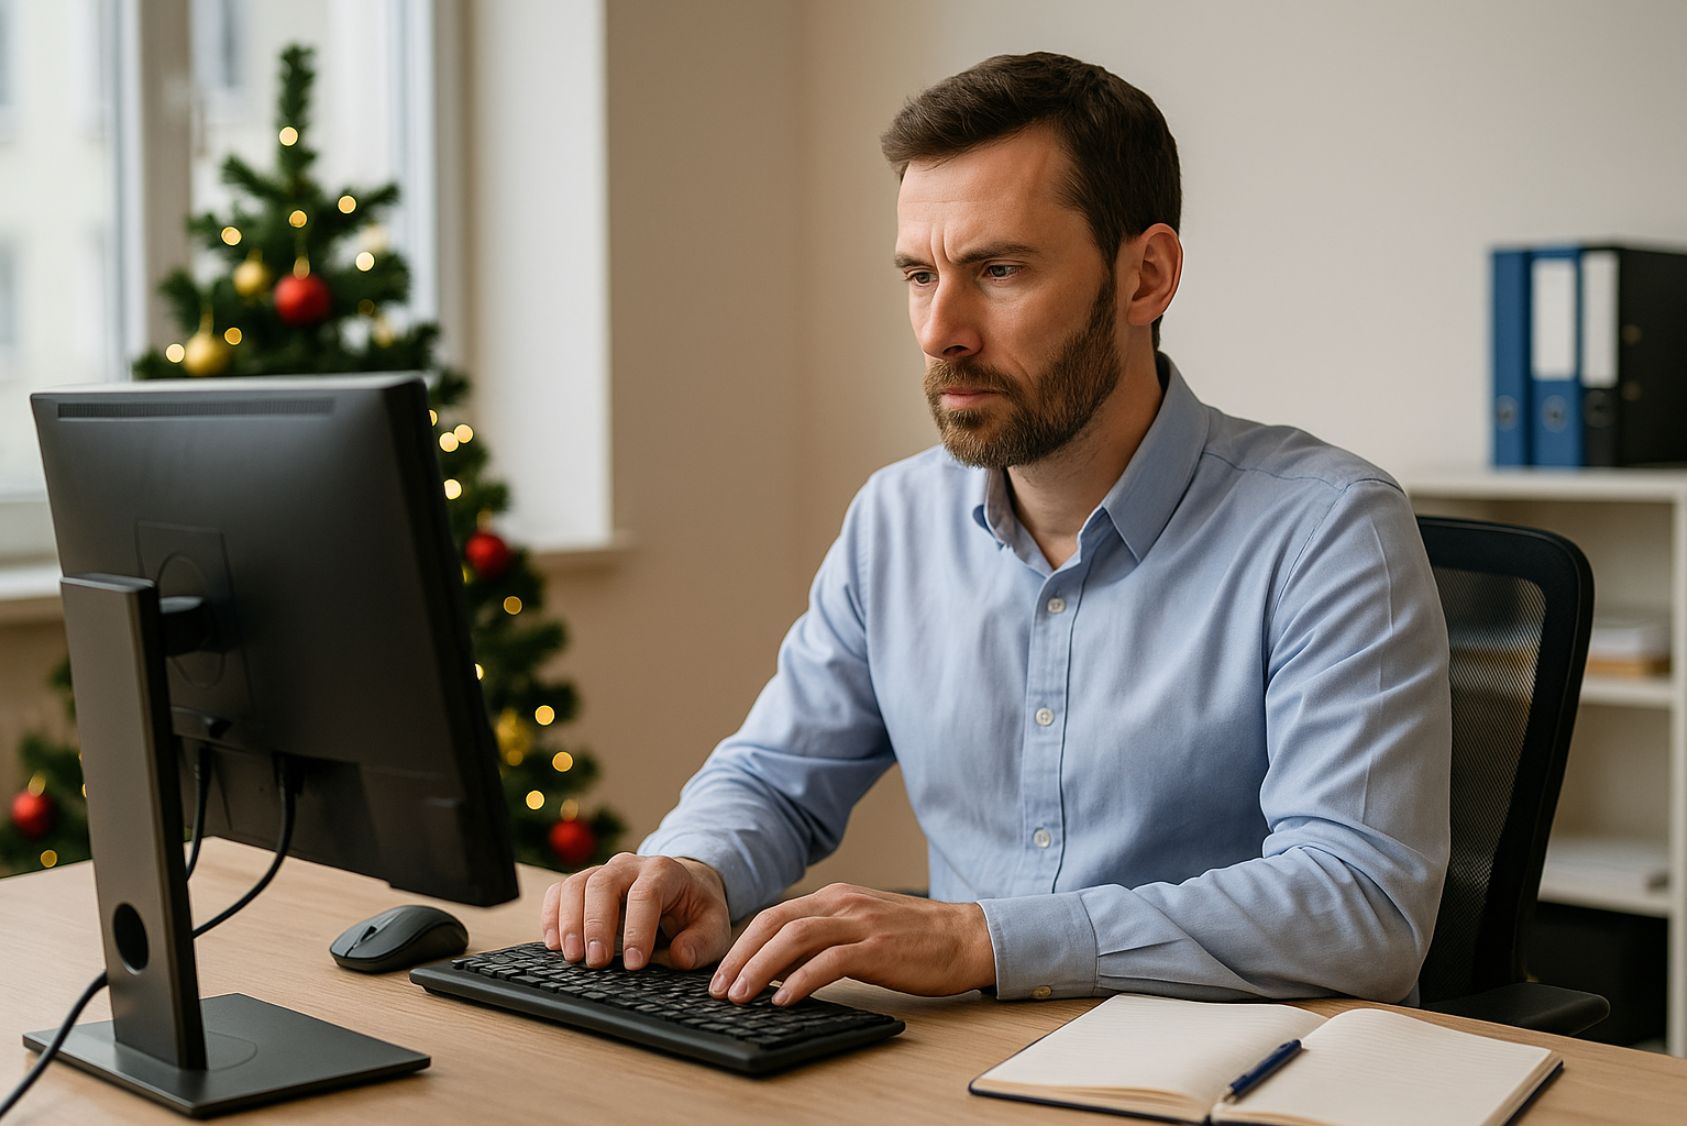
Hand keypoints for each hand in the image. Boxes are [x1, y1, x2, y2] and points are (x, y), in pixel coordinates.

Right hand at [539, 853, 731, 971]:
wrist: (684, 885)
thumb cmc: (696, 908)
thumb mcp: (714, 925)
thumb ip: (702, 942)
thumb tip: (681, 955)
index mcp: (664, 872)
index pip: (646, 894)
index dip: (638, 929)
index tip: (635, 964)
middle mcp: (629, 866)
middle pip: (603, 884)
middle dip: (596, 924)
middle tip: (596, 962)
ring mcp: (603, 872)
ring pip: (576, 885)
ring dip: (568, 922)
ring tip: (571, 957)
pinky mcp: (584, 885)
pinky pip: (560, 891)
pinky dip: (552, 915)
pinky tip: (554, 944)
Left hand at [708, 883, 994, 1005]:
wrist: (967, 937)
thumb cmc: (917, 940)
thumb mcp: (863, 928)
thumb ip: (826, 938)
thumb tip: (781, 968)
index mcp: (836, 897)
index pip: (775, 916)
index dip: (743, 944)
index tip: (723, 974)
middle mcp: (843, 903)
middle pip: (775, 923)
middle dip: (740, 957)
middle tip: (720, 989)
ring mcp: (860, 923)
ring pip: (794, 938)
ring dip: (760, 968)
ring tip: (741, 997)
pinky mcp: (878, 947)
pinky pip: (829, 961)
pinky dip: (800, 980)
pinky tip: (784, 1000)